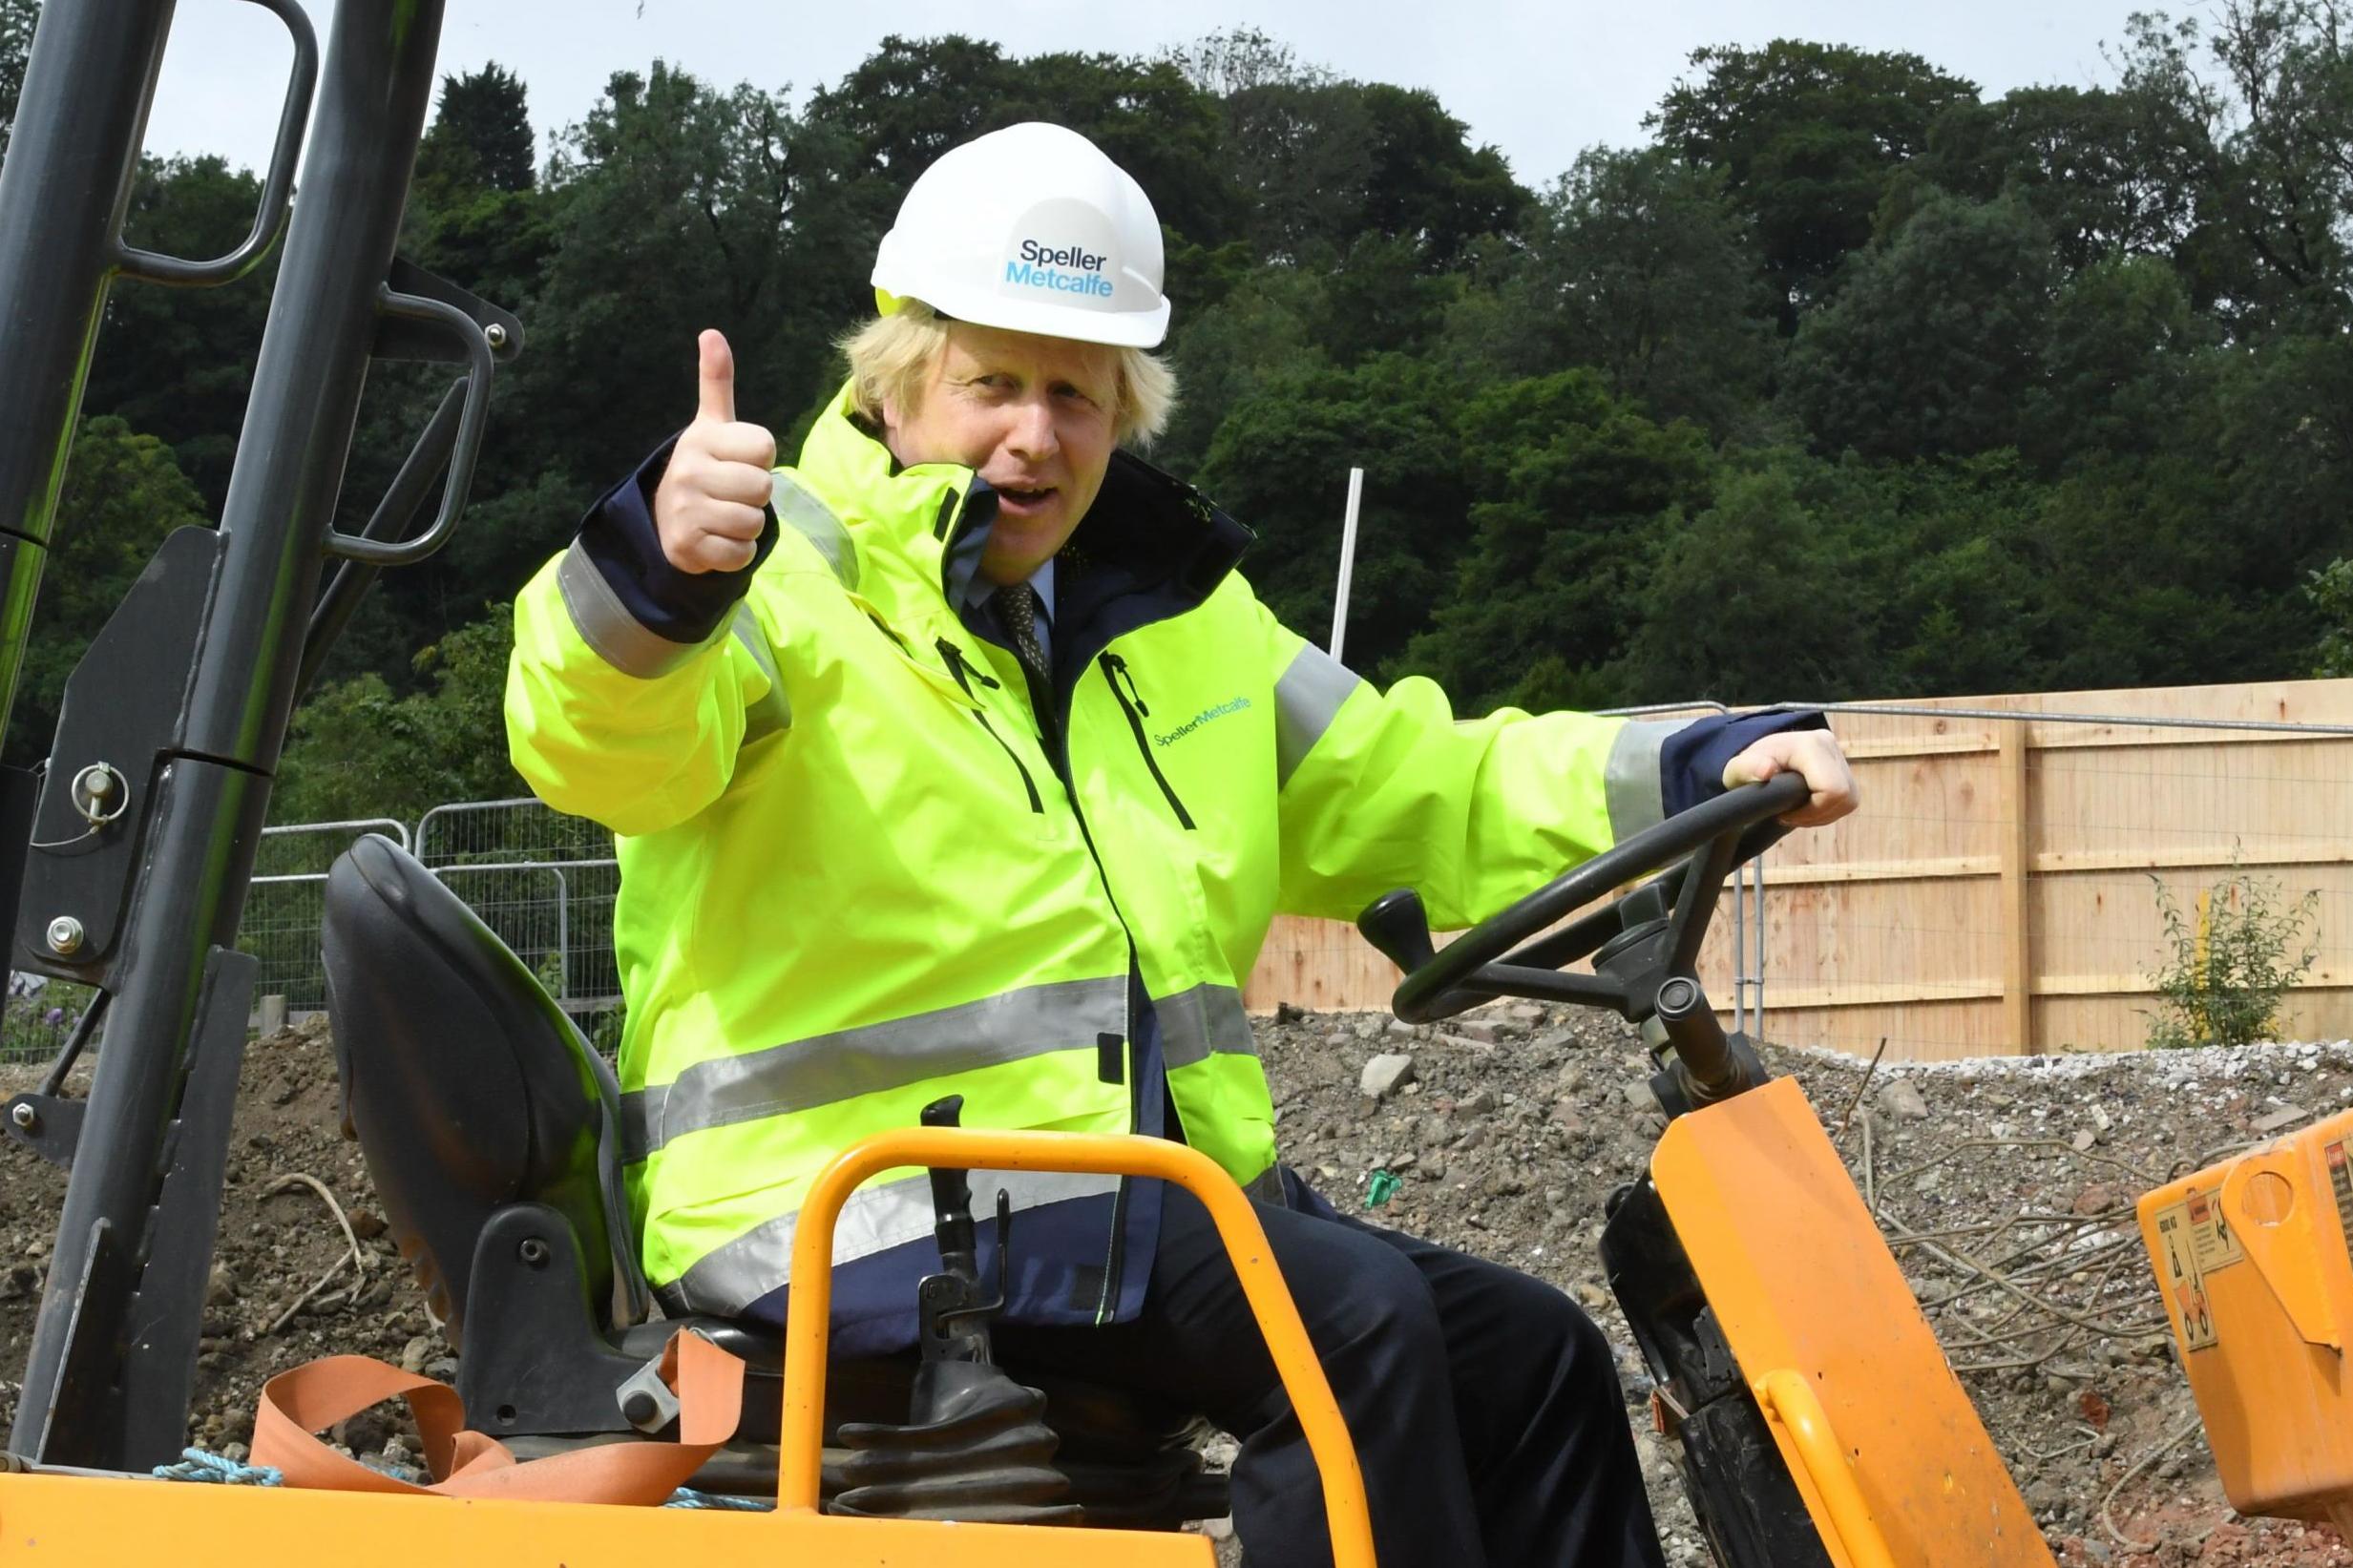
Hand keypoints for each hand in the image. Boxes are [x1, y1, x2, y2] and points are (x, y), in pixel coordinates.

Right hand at [652, 329, 777, 573]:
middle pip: (763, 487)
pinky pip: (741, 553)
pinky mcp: (689, 547)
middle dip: (757, 494)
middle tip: (734, 492)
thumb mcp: (711, 424)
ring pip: (754, 521)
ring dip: (749, 524)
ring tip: (726, 514)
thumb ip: (716, 382)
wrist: (665, 519)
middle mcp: (690, 472)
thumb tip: (712, 333)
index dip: (762, 457)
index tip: (740, 459)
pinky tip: (719, 539)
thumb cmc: (704, 467)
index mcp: (702, 439)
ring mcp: (687, 511)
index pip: (765, 447)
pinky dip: (738, 552)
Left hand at [1723, 728, 1857, 827]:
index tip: (1784, 813)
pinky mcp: (1844, 768)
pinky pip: (1848, 799)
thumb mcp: (1738, 769)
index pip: (1833, 789)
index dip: (1812, 810)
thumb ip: (1748, 769)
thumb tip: (1767, 770)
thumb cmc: (1747, 768)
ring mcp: (1840, 756)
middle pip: (1845, 797)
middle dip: (1818, 814)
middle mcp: (1831, 745)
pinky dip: (1828, 810)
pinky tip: (1806, 806)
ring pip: (1849, 801)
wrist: (1757, 760)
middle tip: (1790, 815)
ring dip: (1823, 814)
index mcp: (1810, 744)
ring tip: (1796, 811)